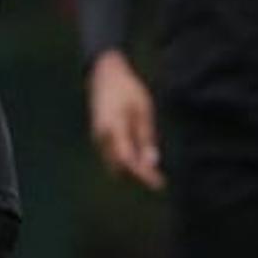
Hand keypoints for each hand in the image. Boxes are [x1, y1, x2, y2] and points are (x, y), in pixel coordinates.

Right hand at [89, 50, 163, 190]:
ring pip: (113, 163)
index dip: (144, 175)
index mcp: (114, 128)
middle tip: (157, 176)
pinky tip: (138, 154)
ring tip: (150, 165)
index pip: (128, 161)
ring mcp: (97, 136)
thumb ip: (146, 137)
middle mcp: (102, 136)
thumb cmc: (128, 89)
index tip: (160, 184)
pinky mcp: (98, 135)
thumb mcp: (143, 110)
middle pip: (119, 167)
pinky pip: (110, 155)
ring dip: (130, 168)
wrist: (104, 74)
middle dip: (137, 174)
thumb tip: (151, 163)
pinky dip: (124, 159)